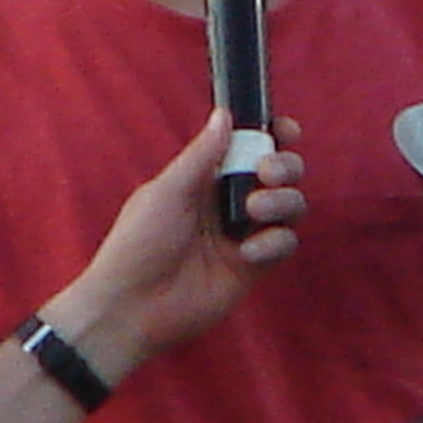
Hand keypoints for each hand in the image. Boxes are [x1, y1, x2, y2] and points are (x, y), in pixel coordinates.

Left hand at [40, 109, 303, 377]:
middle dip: (284, 166)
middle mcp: (228, 203)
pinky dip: (275, 242)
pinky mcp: (254, 267)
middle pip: (279, 173)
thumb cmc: (138, 244)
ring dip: (283, 200)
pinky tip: (247, 252)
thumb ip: (201, 156)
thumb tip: (224, 115)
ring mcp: (243, 234)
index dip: (271, 135)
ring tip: (255, 210)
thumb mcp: (167, 191)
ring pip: (289, 206)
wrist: (133, 307)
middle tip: (266, 173)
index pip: (247, 148)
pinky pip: (284, 244)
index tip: (285, 130)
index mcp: (204, 178)